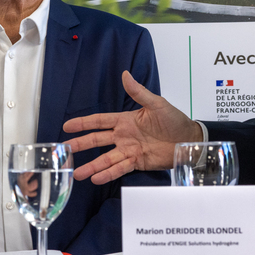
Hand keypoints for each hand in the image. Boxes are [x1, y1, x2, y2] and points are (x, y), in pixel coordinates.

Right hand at [64, 71, 201, 184]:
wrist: (189, 140)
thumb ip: (139, 92)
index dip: (83, 123)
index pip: (99, 121)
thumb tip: (126, 75)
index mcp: (126, 120)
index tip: (68, 126)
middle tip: (65, 150)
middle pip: (97, 141)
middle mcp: (124, 136)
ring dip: (92, 166)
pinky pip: (120, 168)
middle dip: (81, 145)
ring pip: (106, 159)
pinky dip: (108, 174)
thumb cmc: (175, 121)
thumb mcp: (157, 104)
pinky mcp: (137, 162)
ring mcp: (129, 150)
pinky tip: (96, 178)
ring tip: (77, 173)